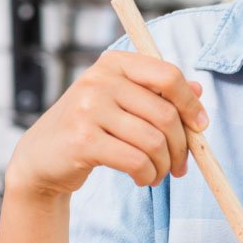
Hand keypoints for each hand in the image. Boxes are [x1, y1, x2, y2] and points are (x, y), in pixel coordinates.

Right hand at [6, 50, 208, 197]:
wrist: (42, 157)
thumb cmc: (93, 127)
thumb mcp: (124, 103)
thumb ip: (160, 94)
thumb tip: (199, 90)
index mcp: (114, 64)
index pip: (168, 76)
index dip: (191, 104)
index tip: (200, 127)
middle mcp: (99, 80)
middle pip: (166, 114)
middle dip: (181, 146)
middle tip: (180, 165)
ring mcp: (88, 108)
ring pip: (153, 141)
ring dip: (164, 165)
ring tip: (159, 174)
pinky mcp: (82, 140)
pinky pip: (136, 161)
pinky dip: (147, 175)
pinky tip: (143, 178)